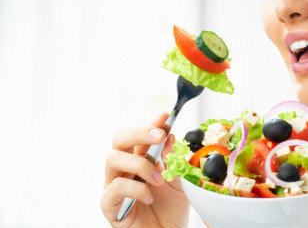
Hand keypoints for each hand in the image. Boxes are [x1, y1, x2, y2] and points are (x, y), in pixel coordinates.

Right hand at [101, 113, 188, 227]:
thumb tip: (170, 135)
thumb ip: (173, 159)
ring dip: (140, 164)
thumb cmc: (171, 210)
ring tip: (160, 179)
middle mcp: (124, 169)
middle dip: (139, 132)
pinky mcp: (109, 205)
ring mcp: (114, 185)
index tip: (165, 116)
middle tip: (160, 136)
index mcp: (140, 159)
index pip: (140, 135)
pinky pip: (114, 187)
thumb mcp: (179, 181)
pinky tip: (150, 197)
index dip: (150, 123)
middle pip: (119, 139)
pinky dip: (135, 188)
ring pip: (112, 158)